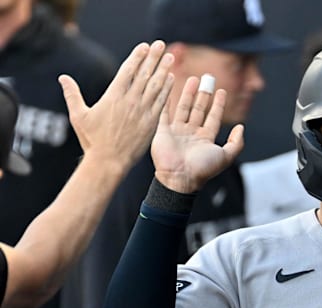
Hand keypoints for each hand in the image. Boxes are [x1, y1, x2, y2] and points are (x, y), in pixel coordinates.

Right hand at [58, 40, 173, 170]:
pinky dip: (166, 89)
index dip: (137, 57)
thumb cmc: (92, 140)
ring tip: (171, 57)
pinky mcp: (151, 123)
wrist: (109, 162)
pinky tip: (171, 79)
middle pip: (144, 74)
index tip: (145, 46)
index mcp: (113, 96)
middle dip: (153, 57)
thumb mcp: (79, 116)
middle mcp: (130, 101)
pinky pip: (161, 102)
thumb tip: (63, 78)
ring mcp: (142, 111)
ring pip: (155, 85)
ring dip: (163, 69)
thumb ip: (72, 95)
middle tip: (161, 44)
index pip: (128, 70)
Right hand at [150, 76, 243, 192]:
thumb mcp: (226, 156)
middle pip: (199, 109)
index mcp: (205, 139)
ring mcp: (177, 132)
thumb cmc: (202, 169)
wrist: (179, 177)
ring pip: (184, 108)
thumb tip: (241, 127)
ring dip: (188, 94)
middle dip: (204, 94)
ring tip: (193, 79)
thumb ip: (236, 143)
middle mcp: (191, 134)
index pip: (213, 117)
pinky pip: (165, 112)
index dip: (218, 104)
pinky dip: (167, 100)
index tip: (222, 91)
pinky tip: (170, 88)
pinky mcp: (163, 131)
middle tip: (208, 79)